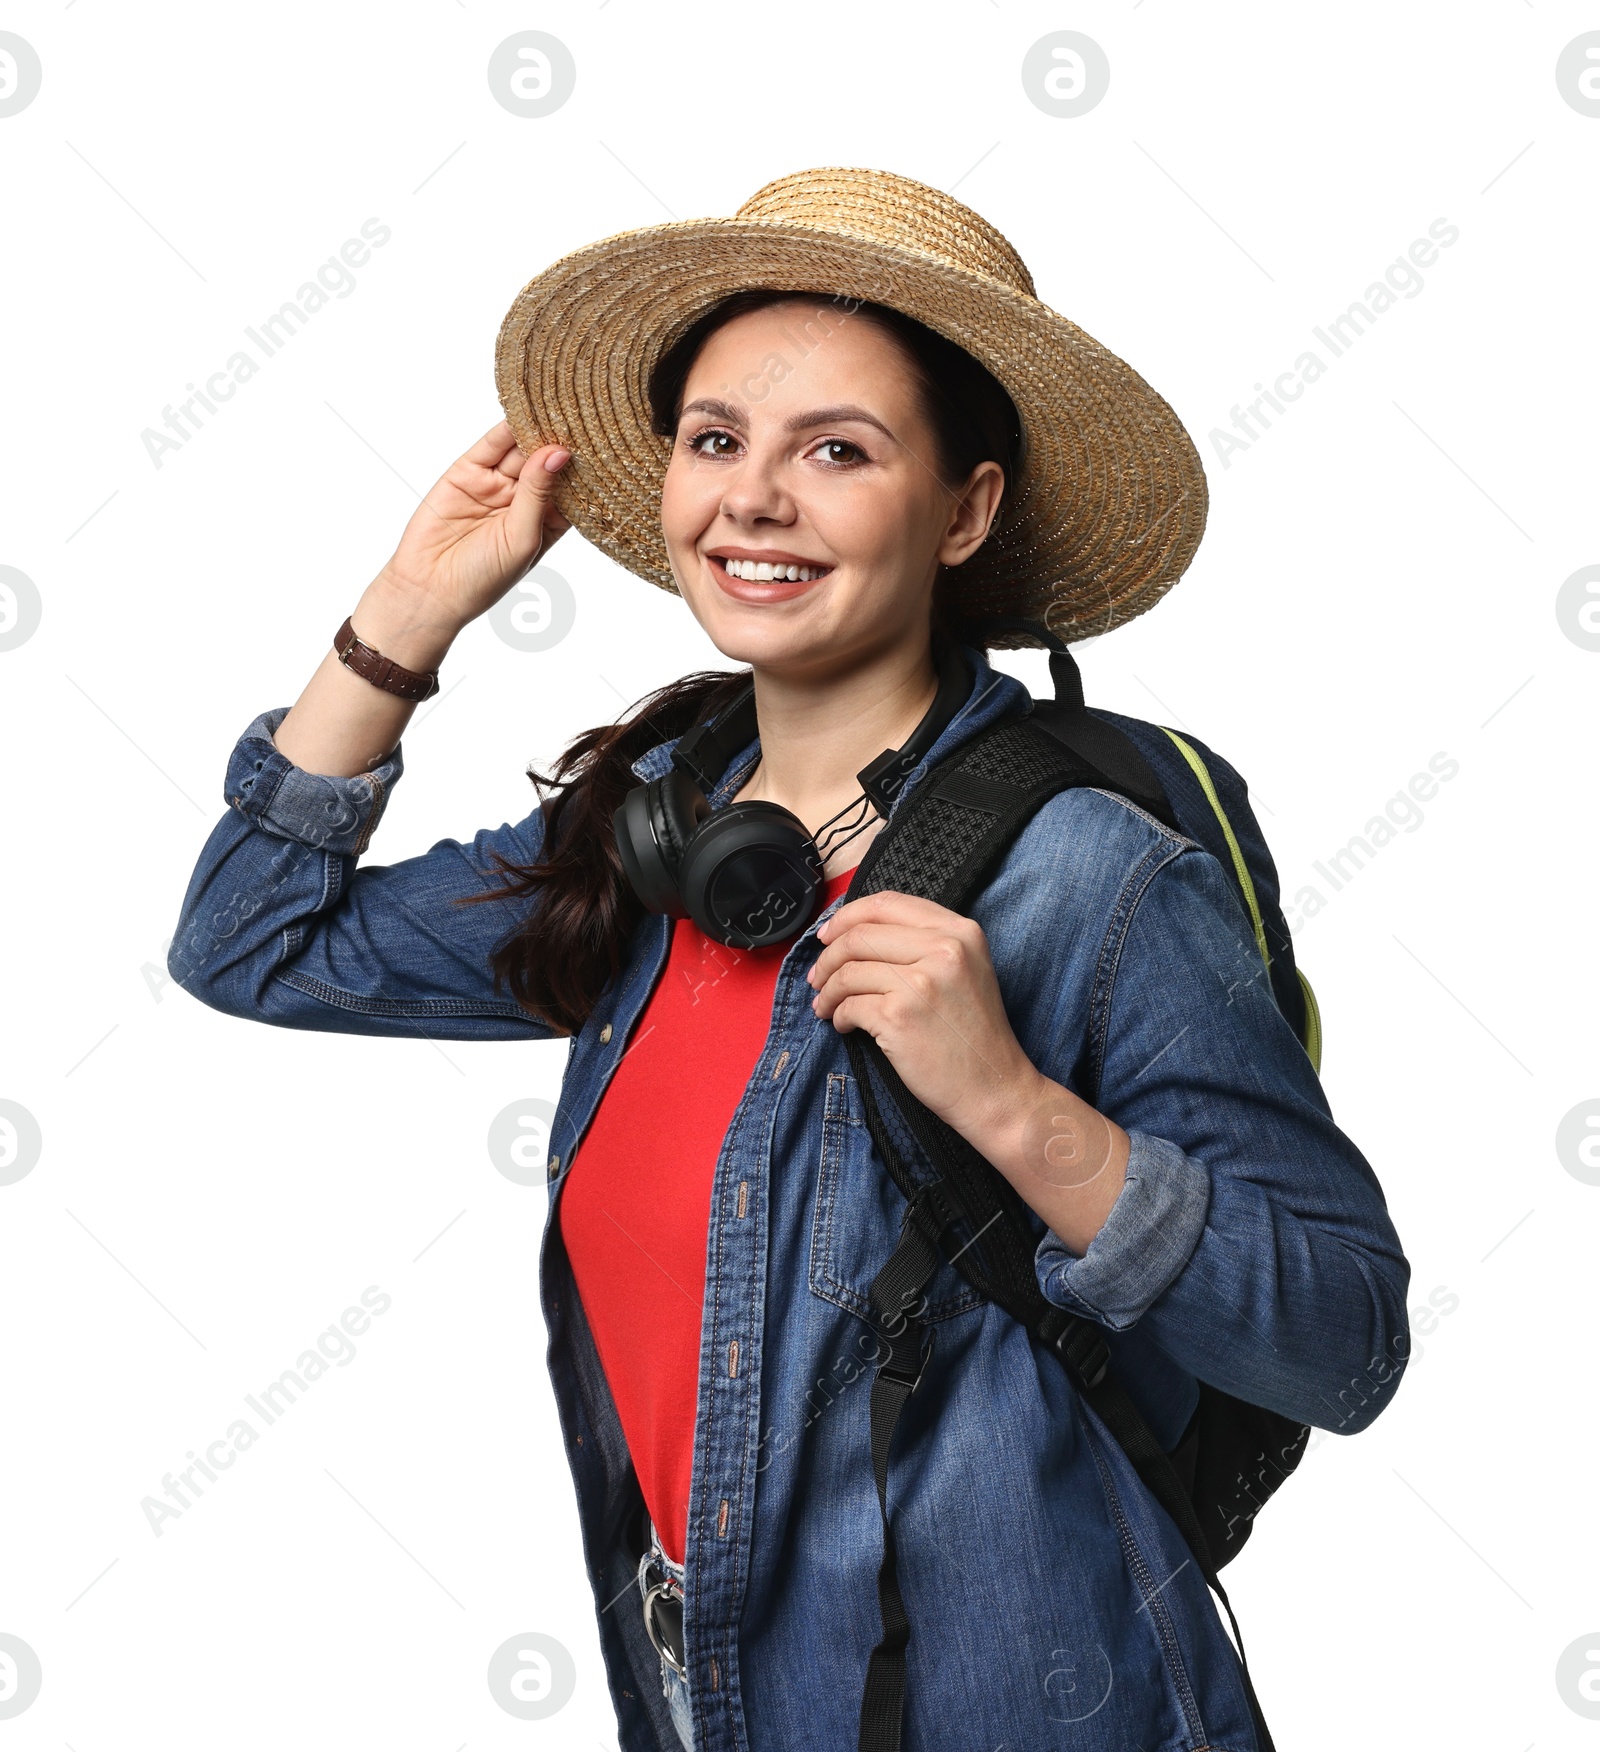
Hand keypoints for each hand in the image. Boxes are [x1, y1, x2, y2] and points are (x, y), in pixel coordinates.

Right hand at [369, 421, 572, 659]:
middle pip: (548, 463)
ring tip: (558, 405)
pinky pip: (491, 445)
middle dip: (563, 441)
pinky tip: (524, 409)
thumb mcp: (522, 537)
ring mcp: (496, 484)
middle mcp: (523, 500)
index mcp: (546, 522)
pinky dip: (506, 427)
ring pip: (521, 449)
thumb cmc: (483, 577)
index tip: (605, 442)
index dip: (585, 467)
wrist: (429, 587)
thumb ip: (539, 493)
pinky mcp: (468, 472)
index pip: (572, 488)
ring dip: (537, 429)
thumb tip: (559, 452)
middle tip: (585, 415)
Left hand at [808, 891, 1129, 1251]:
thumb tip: (855, 931)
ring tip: (826, 1006)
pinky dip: (839, 1016)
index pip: (887, 903)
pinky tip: (845, 1025)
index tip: (829, 935)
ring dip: (827, 990)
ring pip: (848, 971)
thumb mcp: (965, 970)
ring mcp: (921, 983)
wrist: (995, 1088)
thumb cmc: (974, 1034)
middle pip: (860, 935)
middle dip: (828, 956)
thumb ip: (924, 942)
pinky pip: (849, 1006)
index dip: (848, 916)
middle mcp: (943, 950)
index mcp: (960, 931)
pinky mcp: (899, 1017)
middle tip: (818, 976)